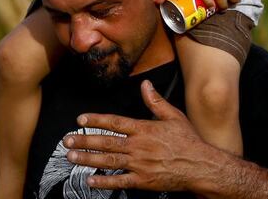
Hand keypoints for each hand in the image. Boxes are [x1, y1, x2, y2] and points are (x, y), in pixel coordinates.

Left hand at [63, 80, 215, 192]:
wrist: (200, 166)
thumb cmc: (187, 140)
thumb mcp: (173, 116)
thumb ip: (156, 101)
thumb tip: (145, 84)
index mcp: (144, 129)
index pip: (115, 122)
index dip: (96, 120)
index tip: (81, 119)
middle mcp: (138, 146)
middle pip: (106, 141)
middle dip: (84, 139)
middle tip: (67, 139)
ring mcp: (139, 165)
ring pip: (109, 160)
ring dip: (88, 158)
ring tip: (71, 156)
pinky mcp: (143, 181)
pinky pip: (120, 182)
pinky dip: (104, 182)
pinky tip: (90, 181)